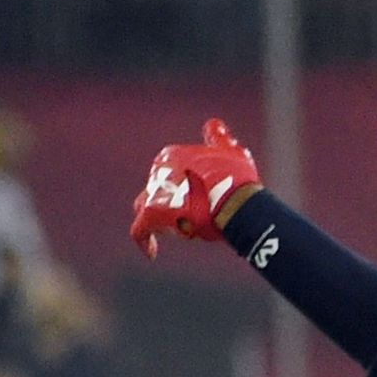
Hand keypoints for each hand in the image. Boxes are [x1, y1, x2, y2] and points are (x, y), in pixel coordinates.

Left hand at [130, 119, 261, 259]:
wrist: (234, 202)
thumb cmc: (236, 177)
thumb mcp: (230, 150)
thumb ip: (218, 137)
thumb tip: (213, 123)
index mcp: (170, 155)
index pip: (170, 172)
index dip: (187, 186)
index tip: (205, 197)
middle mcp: (157, 172)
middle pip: (158, 190)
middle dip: (175, 202)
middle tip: (200, 215)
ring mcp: (153, 193)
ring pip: (145, 208)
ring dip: (162, 218)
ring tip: (184, 227)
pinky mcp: (151, 216)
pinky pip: (140, 231)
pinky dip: (145, 241)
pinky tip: (152, 253)